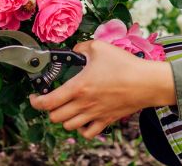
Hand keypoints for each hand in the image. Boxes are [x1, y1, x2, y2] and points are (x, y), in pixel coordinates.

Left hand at [29, 40, 175, 138]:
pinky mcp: (107, 120)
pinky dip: (81, 129)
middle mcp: (84, 104)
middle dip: (49, 109)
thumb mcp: (99, 47)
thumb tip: (74, 51)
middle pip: (56, 117)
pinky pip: (88, 133)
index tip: (33, 97)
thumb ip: (81, 48)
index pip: (48, 102)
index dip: (35, 102)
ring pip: (69, 127)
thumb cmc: (125, 65)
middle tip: (51, 99)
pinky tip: (83, 118)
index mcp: (79, 87)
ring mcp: (95, 115)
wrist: (148, 82)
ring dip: (64, 118)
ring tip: (66, 107)